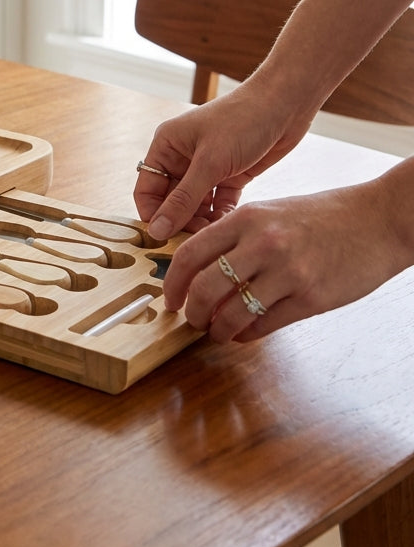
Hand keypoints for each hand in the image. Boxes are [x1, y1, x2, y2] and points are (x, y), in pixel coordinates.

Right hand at [133, 84, 313, 238]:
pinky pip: (217, 203)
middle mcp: (182, 158)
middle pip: (170, 202)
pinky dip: (221, 215)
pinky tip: (228, 225)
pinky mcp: (230, 175)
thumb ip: (183, 199)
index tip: (166, 239)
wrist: (286, 104)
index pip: (147, 190)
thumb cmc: (243, 120)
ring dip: (201, 222)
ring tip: (215, 235)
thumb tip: (156, 230)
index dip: (153, 215)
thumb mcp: (210, 162)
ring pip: (194, 206)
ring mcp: (206, 167)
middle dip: (180, 222)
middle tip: (196, 241)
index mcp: (166, 146)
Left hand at [160, 173, 413, 341]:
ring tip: (217, 332)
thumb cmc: (320, 216)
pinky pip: (266, 324)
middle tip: (192, 320)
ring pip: (233, 313)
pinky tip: (244, 332)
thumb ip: (235, 237)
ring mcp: (287, 272)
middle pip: (206, 287)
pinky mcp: (311, 298)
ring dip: (218, 329)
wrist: (376, 220)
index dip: (173, 282)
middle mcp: (262, 243)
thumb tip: (202, 270)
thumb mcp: (269, 213)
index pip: (191, 253)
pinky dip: (247, 333)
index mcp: (245, 218)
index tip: (170, 298)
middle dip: (192, 311)